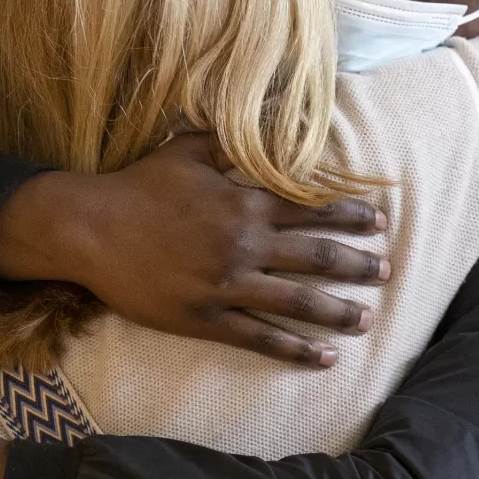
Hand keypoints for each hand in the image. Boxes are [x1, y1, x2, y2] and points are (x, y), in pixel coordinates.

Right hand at [0, 133, 390, 367]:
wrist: (89, 229)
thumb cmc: (137, 186)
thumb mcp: (186, 150)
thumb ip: (228, 139)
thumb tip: (262, 120)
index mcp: (244, 203)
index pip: (312, 209)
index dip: (350, 215)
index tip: (380, 220)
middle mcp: (244, 244)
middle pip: (317, 256)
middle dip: (359, 265)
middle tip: (389, 272)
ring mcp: (227, 284)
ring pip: (298, 301)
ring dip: (338, 311)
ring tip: (367, 319)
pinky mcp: (206, 317)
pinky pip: (260, 337)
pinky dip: (295, 349)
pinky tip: (324, 358)